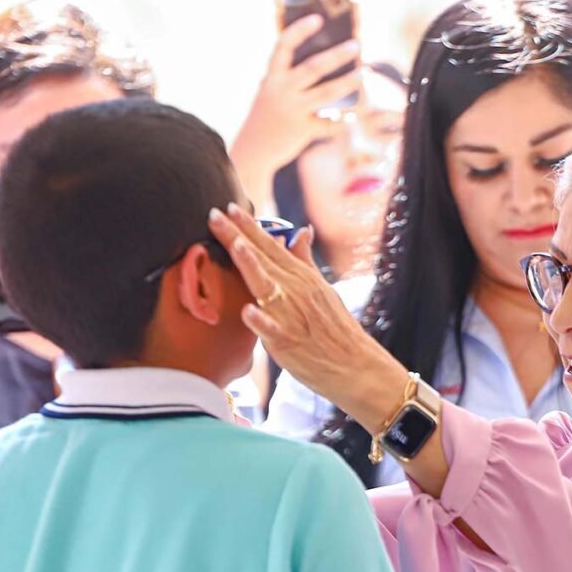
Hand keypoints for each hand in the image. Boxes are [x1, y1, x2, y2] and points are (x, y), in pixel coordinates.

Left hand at [208, 204, 406, 434]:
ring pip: (267, 286)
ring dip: (251, 265)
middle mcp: (295, 290)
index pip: (271, 246)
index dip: (249, 226)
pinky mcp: (289, 341)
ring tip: (235, 245)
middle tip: (215, 214)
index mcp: (301, 277)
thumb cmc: (336, 330)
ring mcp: (292, 315)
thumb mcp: (322, 289)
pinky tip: (247, 311)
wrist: (355, 365)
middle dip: (238, 236)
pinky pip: (272, 329)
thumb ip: (305, 261)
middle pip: (262, 259)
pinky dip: (260, 320)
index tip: (230, 206)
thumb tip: (301, 232)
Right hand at [230, 16, 360, 204]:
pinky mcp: (302, 130)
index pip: (283, 47)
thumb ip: (290, 78)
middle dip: (337, 55)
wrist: (253, 149)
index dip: (300, 32)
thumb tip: (327, 66)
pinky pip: (329, 123)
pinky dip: (342, 120)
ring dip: (348, 83)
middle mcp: (282, 91)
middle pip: (313, 68)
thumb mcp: (271, 91)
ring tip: (363, 74)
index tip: (318, 20)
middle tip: (356, 45)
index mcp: (272, 77)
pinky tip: (353, 115)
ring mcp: (293, 111)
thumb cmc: (268, 115)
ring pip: (326, 93)